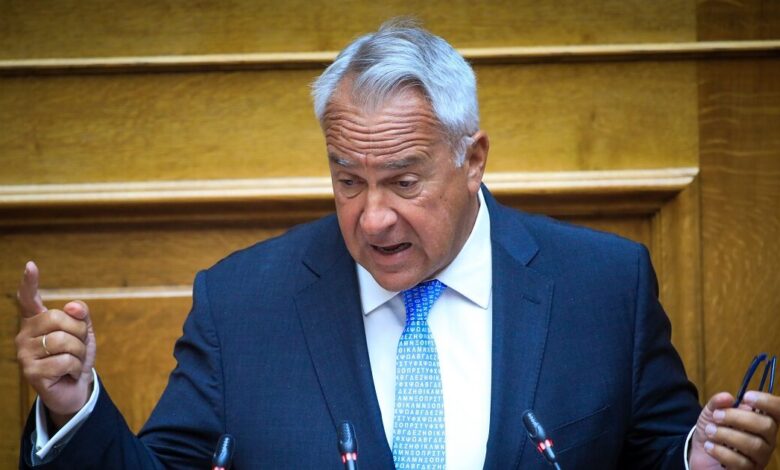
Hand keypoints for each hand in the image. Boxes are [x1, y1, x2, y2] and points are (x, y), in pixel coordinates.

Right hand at [14, 261, 95, 429]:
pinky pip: (65, 361)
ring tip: (74, 361)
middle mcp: (24, 335)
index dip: (30, 283)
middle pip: (58, 318)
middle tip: (78, 347)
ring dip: (79, 352)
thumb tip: (73, 306)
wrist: (75, 388)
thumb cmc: (76, 356)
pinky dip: (76, 367)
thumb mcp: (83, 332)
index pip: (29, 299)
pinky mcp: (31, 373)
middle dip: (78, 333)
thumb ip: (81, 315)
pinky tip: (70, 373)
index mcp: (36, 321)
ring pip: (63, 341)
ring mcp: (25, 354)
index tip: (30, 265)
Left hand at [690, 391, 779, 468]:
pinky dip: (721, 452)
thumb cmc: (712, 430)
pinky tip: (709, 447)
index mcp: (761, 420)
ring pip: (755, 445)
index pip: (777, 410)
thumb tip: (728, 397)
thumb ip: (717, 403)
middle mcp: (766, 439)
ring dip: (727, 435)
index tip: (746, 397)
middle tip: (717, 416)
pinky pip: (742, 463)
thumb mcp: (711, 413)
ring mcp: (759, 457)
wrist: (700, 453)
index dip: (768, 402)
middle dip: (738, 418)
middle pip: (766, 426)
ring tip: (710, 431)